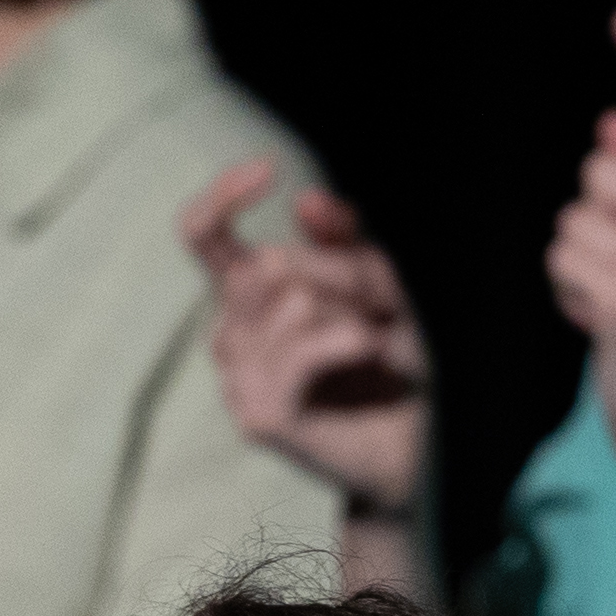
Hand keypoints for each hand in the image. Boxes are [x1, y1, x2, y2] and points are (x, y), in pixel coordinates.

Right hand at [183, 160, 434, 519]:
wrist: (414, 447)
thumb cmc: (393, 365)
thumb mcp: (380, 287)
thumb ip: (343, 241)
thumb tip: (306, 200)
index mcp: (247, 296)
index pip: (202, 236)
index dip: (221, 198)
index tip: (266, 169)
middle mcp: (232, 334)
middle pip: (264, 266)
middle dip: (334, 272)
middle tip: (378, 305)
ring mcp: (239, 377)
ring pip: (285, 304)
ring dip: (347, 310)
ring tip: (376, 340)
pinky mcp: (259, 414)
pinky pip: (295, 352)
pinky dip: (342, 339)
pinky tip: (368, 345)